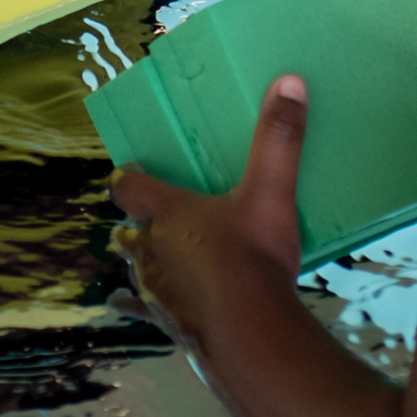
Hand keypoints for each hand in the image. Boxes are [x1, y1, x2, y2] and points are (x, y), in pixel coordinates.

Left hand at [110, 75, 309, 344]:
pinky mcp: (161, 323)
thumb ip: (279, 139)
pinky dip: (136, 305)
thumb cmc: (254, 258)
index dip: (129, 179)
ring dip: (139, 262)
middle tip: (147, 220)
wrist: (248, 334)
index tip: (130, 172)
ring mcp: (152, 290)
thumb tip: (289, 81)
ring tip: (151, 259)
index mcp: (169, 213)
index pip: (131, 187)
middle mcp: (151, 249)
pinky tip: (134, 307)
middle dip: (134, 224)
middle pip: (127, 232)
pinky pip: (137, 310)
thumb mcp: (272, 193)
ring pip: (131, 270)